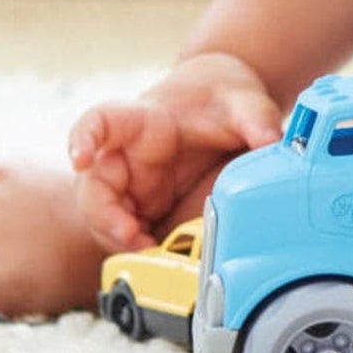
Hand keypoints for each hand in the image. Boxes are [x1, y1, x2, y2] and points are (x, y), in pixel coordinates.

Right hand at [68, 51, 283, 251]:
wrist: (223, 106)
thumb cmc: (221, 97)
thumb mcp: (243, 101)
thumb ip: (256, 119)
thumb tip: (272, 140)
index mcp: (142, 120)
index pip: (99, 122)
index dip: (83, 139)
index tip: (81, 157)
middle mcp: (127, 155)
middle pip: (93, 184)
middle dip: (103, 215)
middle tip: (131, 234)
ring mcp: (132, 183)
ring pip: (103, 216)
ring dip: (118, 238)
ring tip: (149, 251)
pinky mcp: (144, 206)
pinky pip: (126, 231)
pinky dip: (135, 247)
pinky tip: (157, 255)